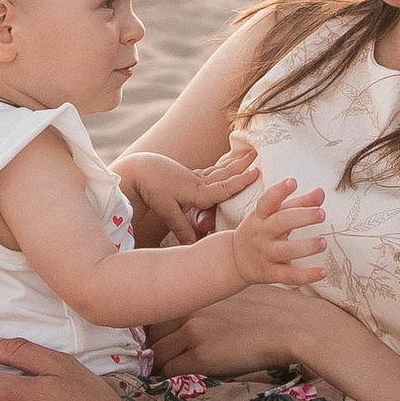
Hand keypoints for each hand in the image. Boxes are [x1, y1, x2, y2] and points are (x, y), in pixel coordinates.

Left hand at [121, 138, 260, 246]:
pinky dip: (222, 168)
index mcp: (197, 192)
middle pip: (225, 174)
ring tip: (249, 155)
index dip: (240, 182)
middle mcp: (199, 183)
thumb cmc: (153, 189)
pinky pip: (211, 171)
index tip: (256, 173)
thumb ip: (181, 228)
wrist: (140, 170)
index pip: (223, 188)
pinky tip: (226, 166)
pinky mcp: (189, 175)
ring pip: (220, 171)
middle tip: (258, 156)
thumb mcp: (167, 211)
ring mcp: (195, 177)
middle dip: (242, 166)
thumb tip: (192, 245)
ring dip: (235, 164)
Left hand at [149, 283, 318, 378]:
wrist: (294, 325)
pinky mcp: (200, 356)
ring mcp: (192, 333)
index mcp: (196, 293)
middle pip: (152, 335)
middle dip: (153, 350)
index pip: (158, 313)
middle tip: (157, 363)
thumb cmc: (274, 311)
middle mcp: (188, 310)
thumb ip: (212, 307)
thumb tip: (204, 323)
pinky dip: (165, 379)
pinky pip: (168, 372)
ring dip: (157, 367)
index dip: (157, 331)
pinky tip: (170, 384)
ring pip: (157, 355)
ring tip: (160, 377)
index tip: (159, 343)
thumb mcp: (236, 297)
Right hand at [223, 175, 327, 291]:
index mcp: (260, 215)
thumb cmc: (260, 231)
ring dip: (306, 247)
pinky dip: (307, 275)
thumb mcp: (273, 214)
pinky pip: (290, 276)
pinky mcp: (271, 273)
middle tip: (321, 214)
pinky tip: (323, 272)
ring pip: (286, 250)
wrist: (234, 259)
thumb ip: (299, 203)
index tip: (292, 181)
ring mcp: (265, 254)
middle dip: (302, 217)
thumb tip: (321, 192)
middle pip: (280, 222)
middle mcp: (261, 233)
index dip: (279, 190)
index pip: (267, 201)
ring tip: (323, 242)